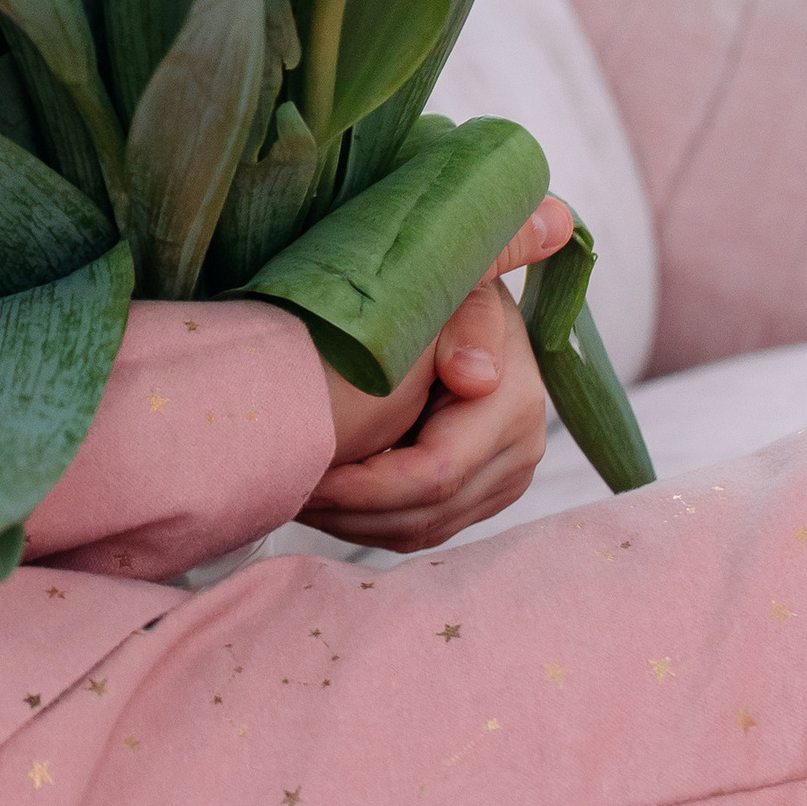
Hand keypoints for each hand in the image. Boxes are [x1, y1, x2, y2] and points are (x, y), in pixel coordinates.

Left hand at [300, 195, 573, 554]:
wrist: (459, 286)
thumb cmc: (439, 275)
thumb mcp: (448, 277)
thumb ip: (463, 309)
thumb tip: (475, 377)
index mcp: (513, 401)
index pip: (434, 473)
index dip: (363, 484)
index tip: (306, 470)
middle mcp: (521, 449)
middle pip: (426, 513)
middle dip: (349, 509)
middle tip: (285, 487)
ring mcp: (507, 477)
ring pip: (421, 530)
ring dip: (351, 521)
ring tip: (294, 491)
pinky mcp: (484, 492)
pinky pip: (423, 529)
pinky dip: (368, 522)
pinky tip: (322, 498)